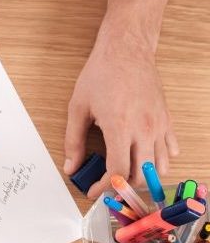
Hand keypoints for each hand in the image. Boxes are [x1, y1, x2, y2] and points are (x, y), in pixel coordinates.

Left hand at [64, 32, 178, 198]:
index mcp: (120, 128)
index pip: (118, 172)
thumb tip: (71, 167)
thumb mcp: (78, 108)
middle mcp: (144, 129)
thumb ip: (74, 141)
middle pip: (141, 176)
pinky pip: (171, 149)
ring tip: (125, 174)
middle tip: (107, 185)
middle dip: (122, 187)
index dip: (105, 188)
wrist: (126, 50)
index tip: (93, 191)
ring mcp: (159, 125)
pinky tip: (143, 157)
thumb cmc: (101, 75)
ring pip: (160, 167)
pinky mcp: (167, 119)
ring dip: (143, 177)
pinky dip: (159, 160)